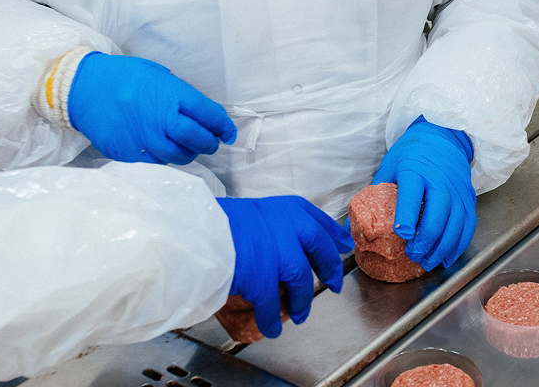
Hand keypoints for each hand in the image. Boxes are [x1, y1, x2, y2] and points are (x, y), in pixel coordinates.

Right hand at [68, 52, 235, 164]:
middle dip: (210, 143)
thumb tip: (206, 118)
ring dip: (188, 153)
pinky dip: (165, 157)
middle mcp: (158, 119)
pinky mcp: (128, 154)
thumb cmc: (123, 77)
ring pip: (179, 156)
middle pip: (198, 140)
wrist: (81, 88)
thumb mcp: (157, 76)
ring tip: (187, 146)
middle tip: (211, 142)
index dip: (224, 126)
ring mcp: (143, 139)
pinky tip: (162, 148)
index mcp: (169, 94)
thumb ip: (181, 96)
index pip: (209, 115)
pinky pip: (156, 162)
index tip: (228, 133)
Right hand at [216, 196, 351, 337]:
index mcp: (288, 209)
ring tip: (300, 314)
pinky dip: (271, 319)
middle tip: (333, 285)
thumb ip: (277, 223)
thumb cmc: (219, 222)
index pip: (321, 224)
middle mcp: (289, 228)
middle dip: (330, 270)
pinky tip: (272, 329)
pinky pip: (270, 305)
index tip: (344, 246)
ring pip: (301, 282)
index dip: (335, 237)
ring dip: (302, 301)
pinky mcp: (262, 279)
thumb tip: (292, 240)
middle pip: (321, 252)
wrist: (194, 231)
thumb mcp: (255, 212)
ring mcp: (277, 254)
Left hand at [372, 116, 475, 270]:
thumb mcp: (389, 167)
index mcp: (415, 172)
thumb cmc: (411, 155)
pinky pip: (468, 226)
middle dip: (425, 241)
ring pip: (455, 225)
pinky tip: (446, 256)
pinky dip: (458, 245)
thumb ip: (376, 194)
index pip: (412, 195)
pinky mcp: (468, 198)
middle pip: (437, 215)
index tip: (401, 234)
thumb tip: (356, 225)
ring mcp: (457, 191)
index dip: (407, 217)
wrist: (443, 138)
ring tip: (428, 262)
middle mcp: (439, 181)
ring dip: (442, 248)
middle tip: (412, 255)